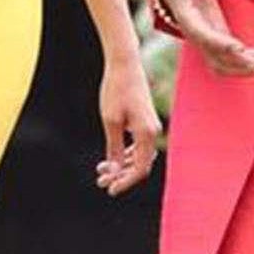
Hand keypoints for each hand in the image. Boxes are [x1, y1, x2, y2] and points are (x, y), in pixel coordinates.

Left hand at [95, 53, 161, 196]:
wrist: (124, 64)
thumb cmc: (115, 90)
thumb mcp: (111, 121)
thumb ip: (114, 149)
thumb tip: (114, 173)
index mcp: (147, 133)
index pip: (140, 169)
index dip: (125, 182)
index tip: (109, 189)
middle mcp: (153, 132)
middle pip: (140, 165)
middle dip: (121, 175)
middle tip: (101, 181)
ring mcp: (150, 126)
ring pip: (139, 155)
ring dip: (122, 165)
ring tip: (101, 170)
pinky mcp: (144, 121)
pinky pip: (138, 145)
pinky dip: (125, 153)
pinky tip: (111, 158)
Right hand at [159, 0, 253, 77]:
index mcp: (188, 19)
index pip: (203, 36)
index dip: (221, 44)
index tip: (239, 48)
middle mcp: (196, 36)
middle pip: (214, 59)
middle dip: (235, 64)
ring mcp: (206, 41)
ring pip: (223, 65)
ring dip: (243, 68)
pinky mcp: (217, 40)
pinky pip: (232, 58)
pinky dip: (250, 59)